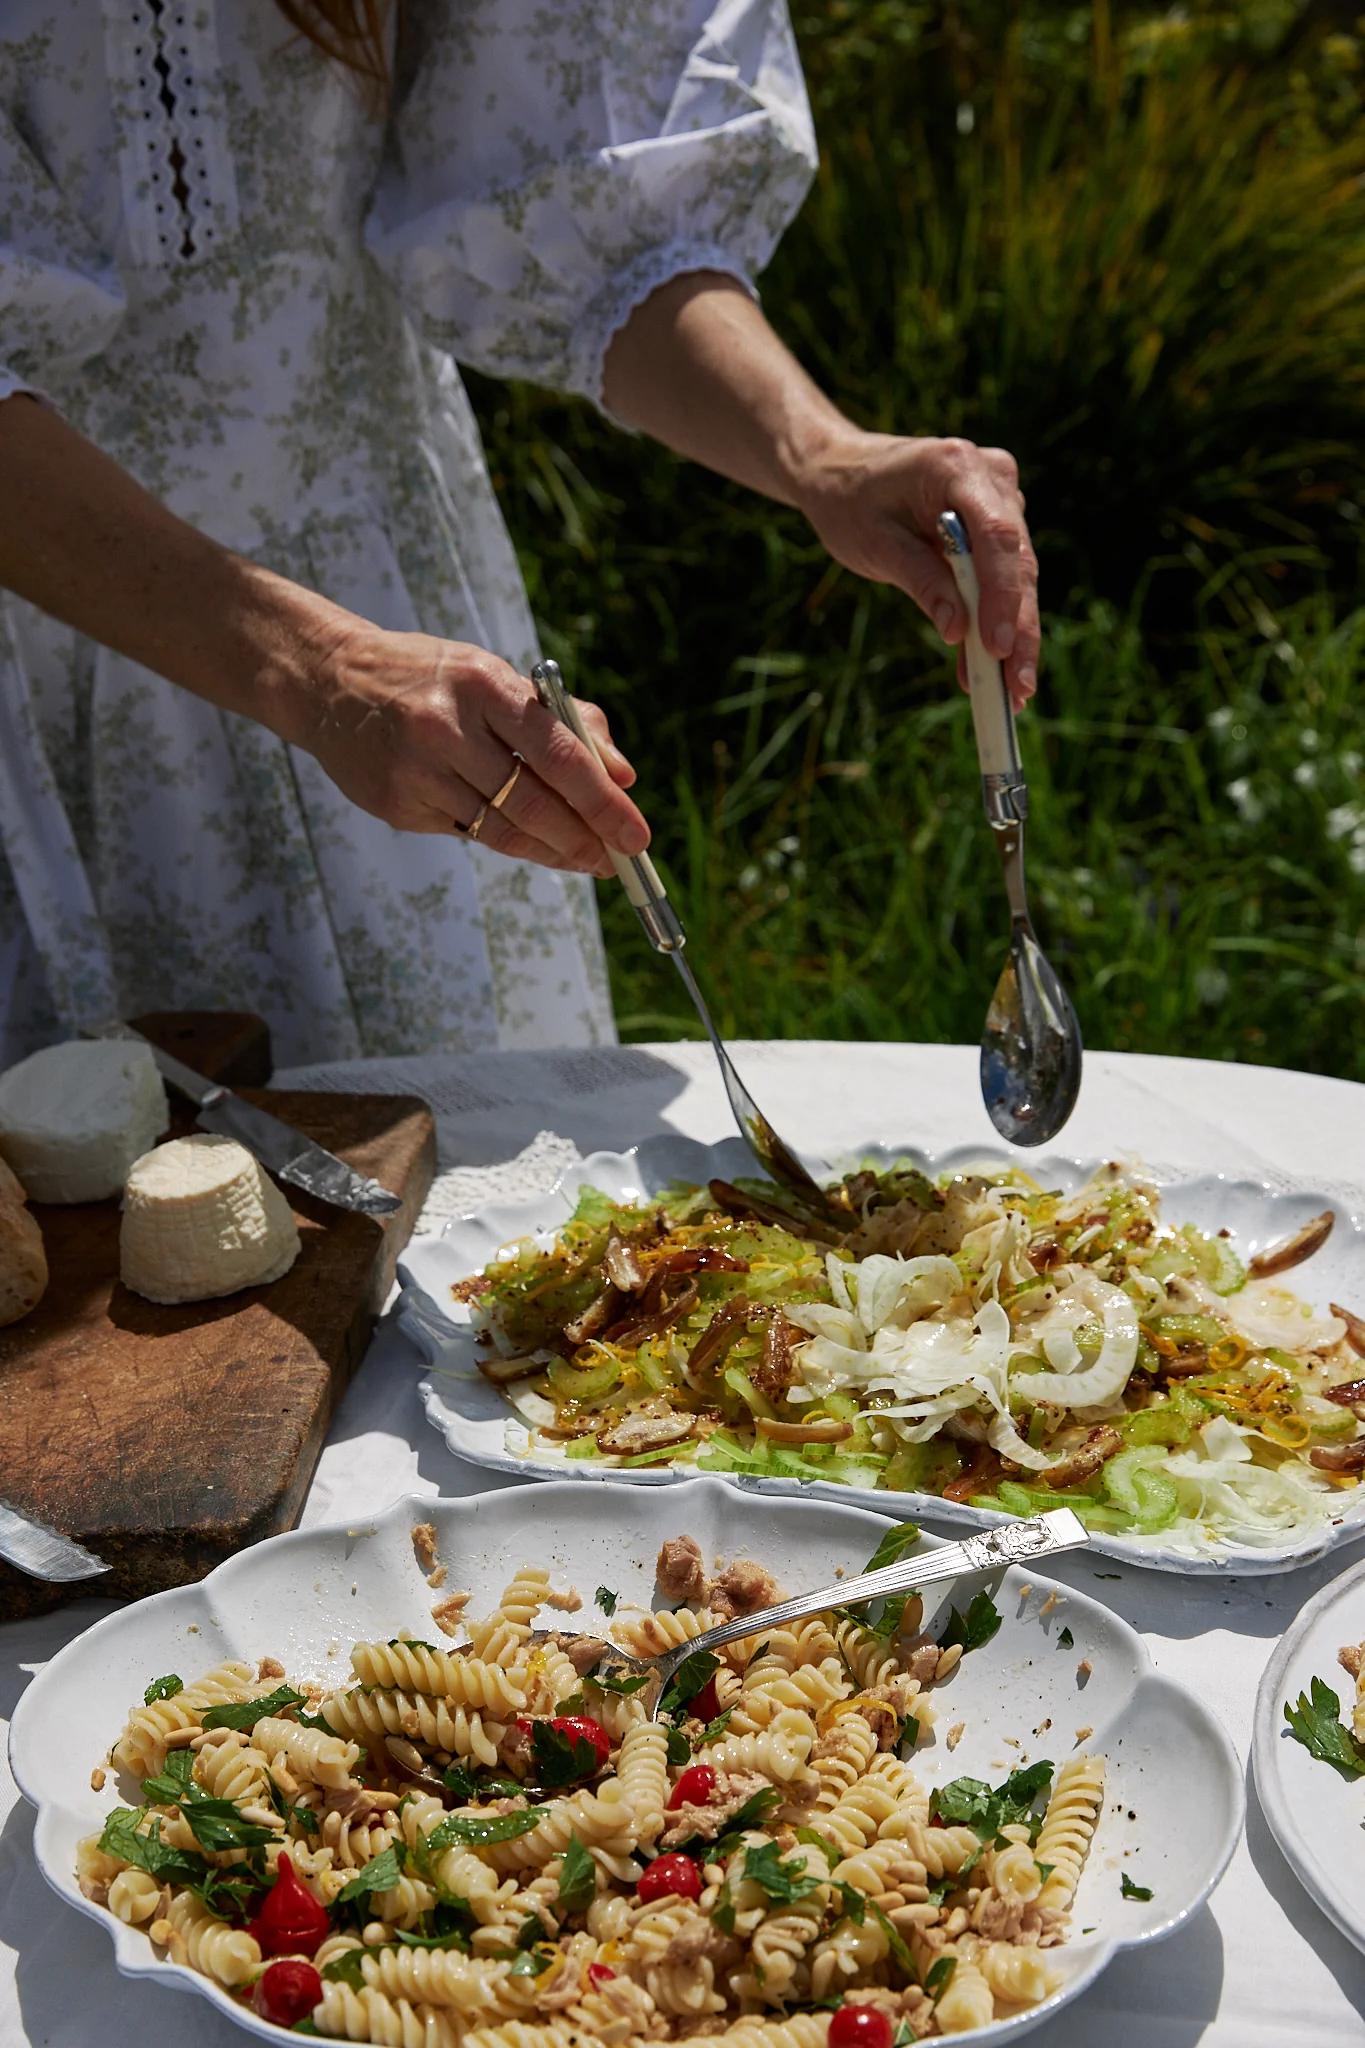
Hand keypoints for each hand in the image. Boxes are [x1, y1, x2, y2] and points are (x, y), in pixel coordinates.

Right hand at [295, 622, 648, 874]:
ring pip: (501, 829)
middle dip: (584, 838)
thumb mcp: (494, 676)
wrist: (330, 682)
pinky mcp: (397, 804)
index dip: (601, 799)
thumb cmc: (433, 680)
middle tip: (617, 860)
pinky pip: (467, 833)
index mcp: (483, 684)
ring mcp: (417, 770)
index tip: (634, 833)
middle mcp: (447, 727)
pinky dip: (507, 842)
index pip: (558, 751)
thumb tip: (622, 774)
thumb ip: (564, 719)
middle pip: (532, 801)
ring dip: (552, 851)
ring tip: (586, 861)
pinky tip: (533, 845)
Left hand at [793, 427, 1039, 709]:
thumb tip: (958, 632)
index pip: (996, 535)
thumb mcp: (876, 545)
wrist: (842, 471)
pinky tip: (989, 667)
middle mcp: (991, 476)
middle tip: (1017, 690)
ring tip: (1011, 693)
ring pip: (1018, 574)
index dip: (1003, 595)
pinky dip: (994, 620)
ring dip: (1013, 633)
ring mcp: (1001, 497)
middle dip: (1019, 629)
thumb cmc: (852, 503)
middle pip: (1017, 561)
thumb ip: (921, 582)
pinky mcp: (997, 521)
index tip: (1000, 648)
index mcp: (957, 467)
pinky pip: (1002, 575)